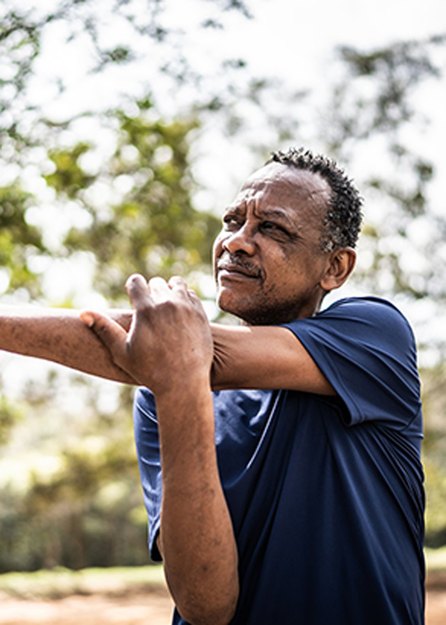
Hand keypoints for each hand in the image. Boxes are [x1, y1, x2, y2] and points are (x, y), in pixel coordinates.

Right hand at [80, 274, 212, 394]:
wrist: (184, 384)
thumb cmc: (149, 370)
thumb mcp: (122, 352)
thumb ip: (104, 329)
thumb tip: (83, 313)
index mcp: (146, 309)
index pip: (136, 281)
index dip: (132, 288)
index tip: (132, 298)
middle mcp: (168, 303)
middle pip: (156, 283)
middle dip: (151, 292)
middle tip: (149, 310)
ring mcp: (187, 307)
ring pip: (176, 284)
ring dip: (169, 291)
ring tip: (164, 308)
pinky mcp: (201, 313)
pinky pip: (191, 294)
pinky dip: (184, 299)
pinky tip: (179, 313)